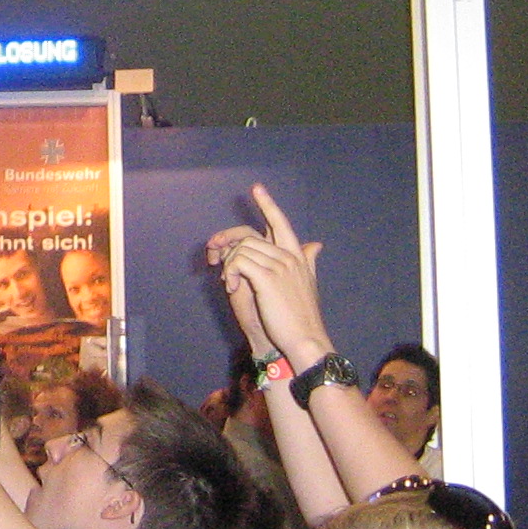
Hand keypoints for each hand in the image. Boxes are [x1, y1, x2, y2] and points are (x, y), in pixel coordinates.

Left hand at [217, 185, 333, 368]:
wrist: (305, 340)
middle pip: (249, 236)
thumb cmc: (301, 316)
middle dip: (225, 241)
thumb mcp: (307, 284)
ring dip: (228, 265)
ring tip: (230, 284)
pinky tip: (231, 287)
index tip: (256, 188)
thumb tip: (316, 244)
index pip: (281, 223)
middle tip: (212, 253)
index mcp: (297, 256)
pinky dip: (229, 273)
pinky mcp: (267, 277)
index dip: (268, 205)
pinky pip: (238, 262)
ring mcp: (279, 265)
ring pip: (241, 249)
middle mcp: (289, 256)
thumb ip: (308, 262)